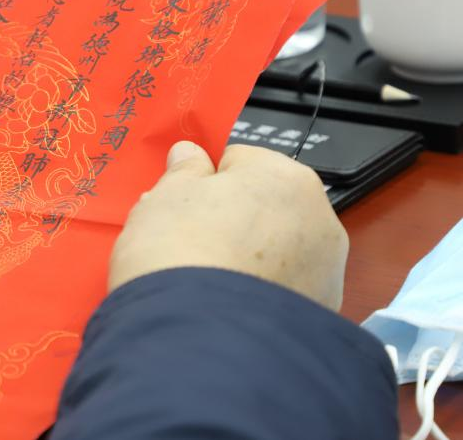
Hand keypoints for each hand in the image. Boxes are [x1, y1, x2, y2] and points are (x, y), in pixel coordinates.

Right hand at [110, 141, 348, 309]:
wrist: (201, 336)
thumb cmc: (181, 250)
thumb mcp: (164, 196)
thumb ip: (182, 170)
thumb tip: (190, 154)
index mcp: (283, 174)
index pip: (238, 161)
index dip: (204, 183)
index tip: (180, 206)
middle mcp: (318, 215)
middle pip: (264, 205)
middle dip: (231, 220)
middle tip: (189, 243)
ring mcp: (327, 267)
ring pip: (278, 249)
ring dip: (249, 258)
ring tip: (206, 281)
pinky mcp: (323, 312)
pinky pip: (285, 289)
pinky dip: (260, 294)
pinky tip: (227, 306)